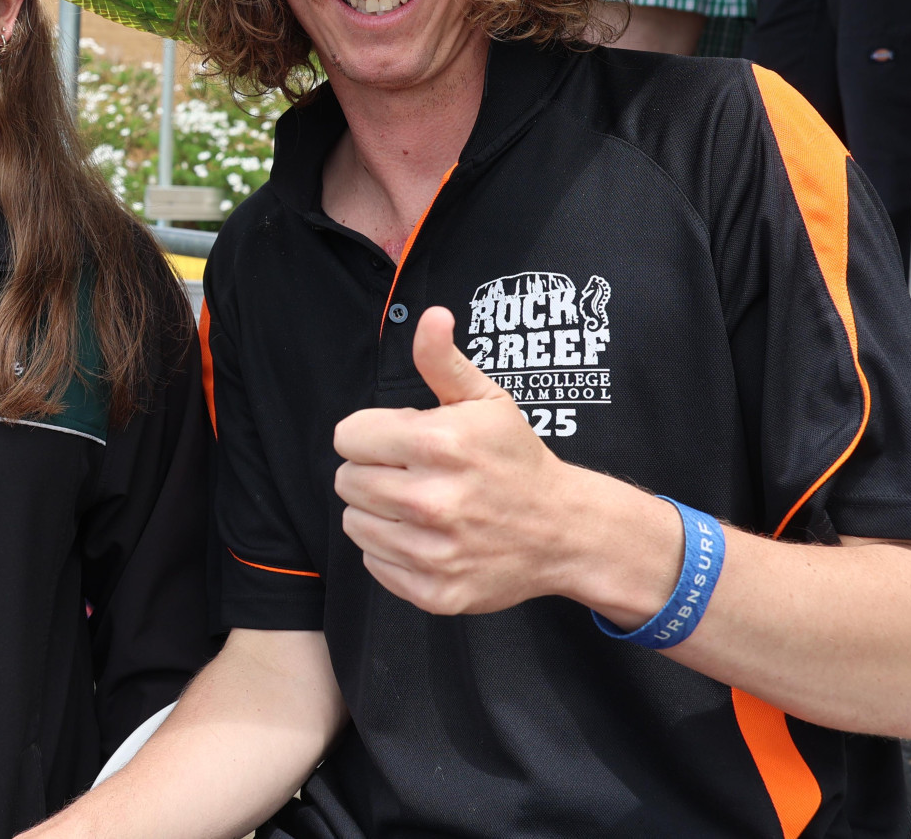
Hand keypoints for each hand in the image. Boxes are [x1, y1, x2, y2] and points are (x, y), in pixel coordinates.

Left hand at [333, 307, 589, 615]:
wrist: (564, 530)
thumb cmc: (515, 459)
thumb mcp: (485, 400)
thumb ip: (443, 360)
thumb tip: (430, 316)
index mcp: (438, 443)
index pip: (348, 436)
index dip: (373, 434)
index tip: (402, 440)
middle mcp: (432, 500)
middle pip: (346, 481)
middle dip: (372, 471)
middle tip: (411, 473)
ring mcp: (434, 552)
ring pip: (354, 523)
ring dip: (378, 511)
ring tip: (418, 503)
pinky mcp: (435, 592)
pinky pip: (374, 564)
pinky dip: (392, 551)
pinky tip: (427, 536)